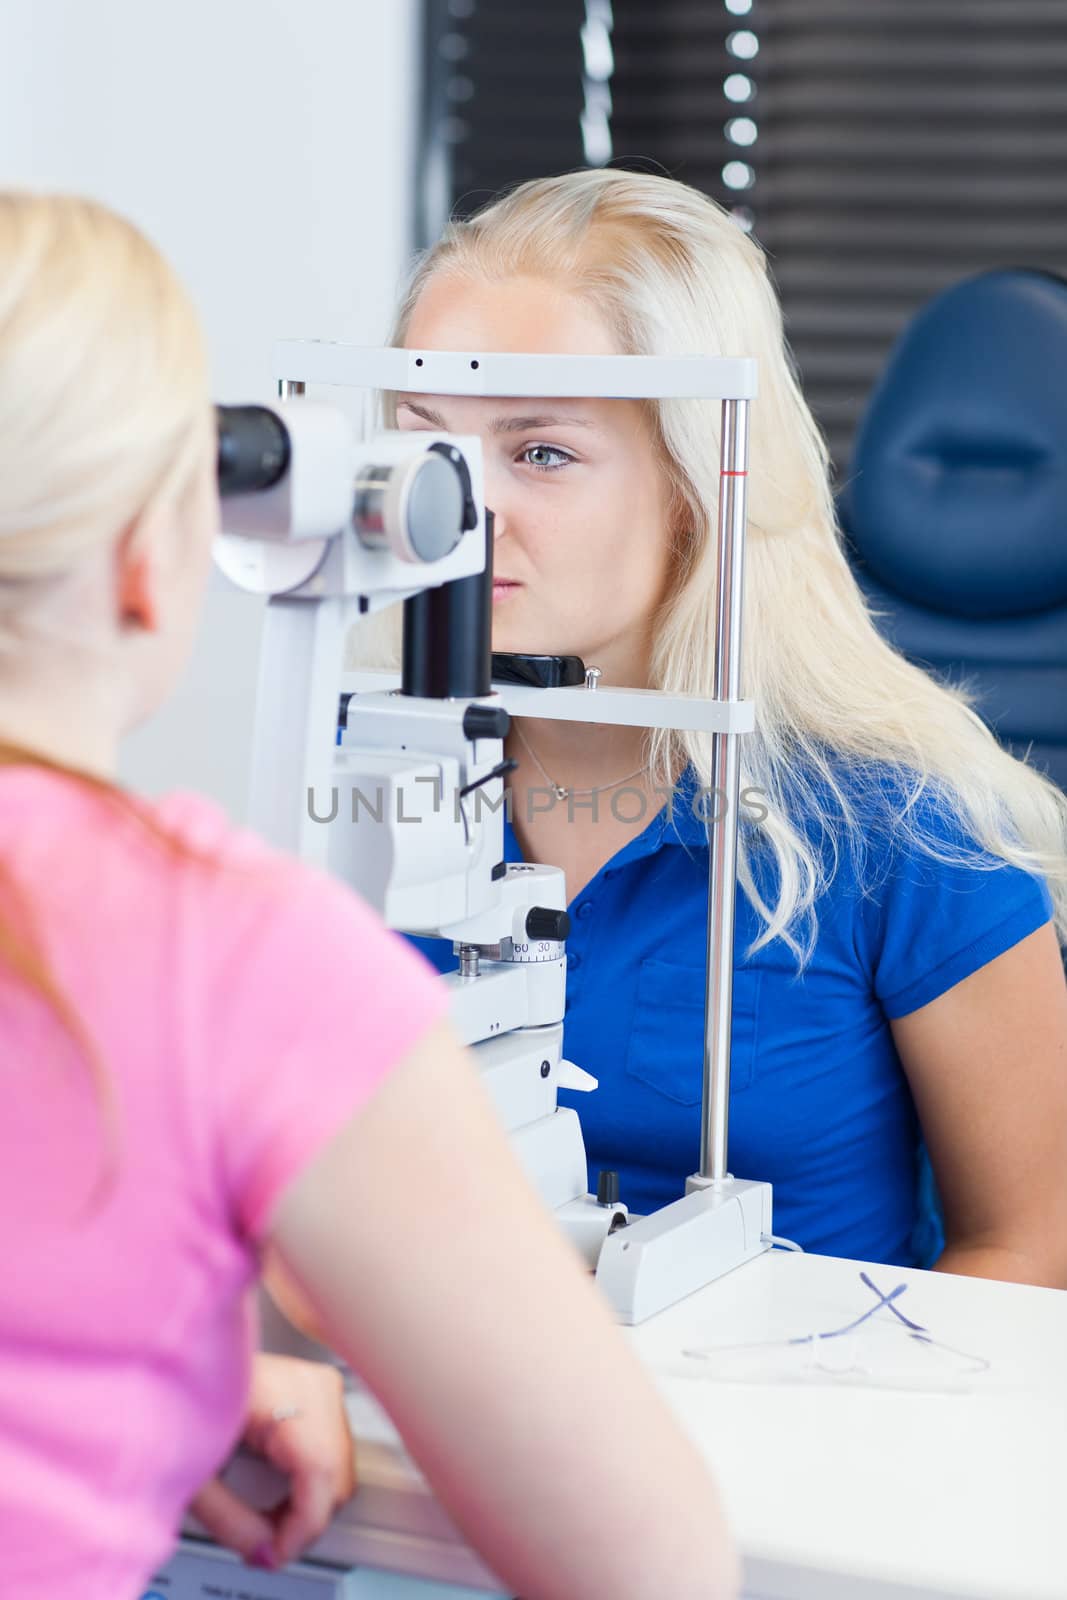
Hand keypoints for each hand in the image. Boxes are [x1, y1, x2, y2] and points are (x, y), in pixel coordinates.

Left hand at [189, 1352, 356, 1570]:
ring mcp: (322, 1384)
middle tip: (262, 1541)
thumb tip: (264, 1552)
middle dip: (303, 1521)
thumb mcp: (194, 1468)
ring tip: (267, 1516)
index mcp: (285, 1393)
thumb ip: (230, 1519)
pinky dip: (312, 1483)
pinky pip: (334, 1451)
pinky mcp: (321, 1390)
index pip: (320, 1475)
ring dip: (309, 1504)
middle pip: (337, 1476)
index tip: (271, 1554)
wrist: (175, 1356)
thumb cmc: (175, 1394)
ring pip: (341, 1468)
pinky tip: (280, 1491)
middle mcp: (314, 1384)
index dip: (300, 1529)